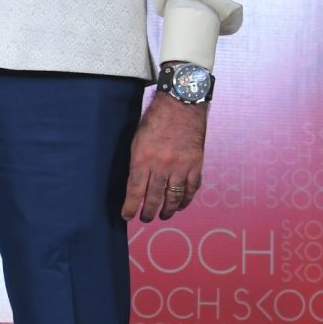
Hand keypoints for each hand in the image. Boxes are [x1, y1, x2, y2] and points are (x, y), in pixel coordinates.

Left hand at [122, 94, 207, 222]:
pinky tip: (180, 205)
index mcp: (143, 158)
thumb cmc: (155, 120)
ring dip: (167, 210)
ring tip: (162, 215)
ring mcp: (180, 166)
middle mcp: (161, 165)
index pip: (134, 190)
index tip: (126, 216)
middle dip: (148, 212)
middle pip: (154, 197)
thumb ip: (137, 162)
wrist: (181, 105)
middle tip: (145, 218)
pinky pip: (191, 188)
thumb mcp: (137, 140)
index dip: (130, 207)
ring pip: (174, 197)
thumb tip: (135, 184)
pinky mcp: (195, 164)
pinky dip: (186, 200)